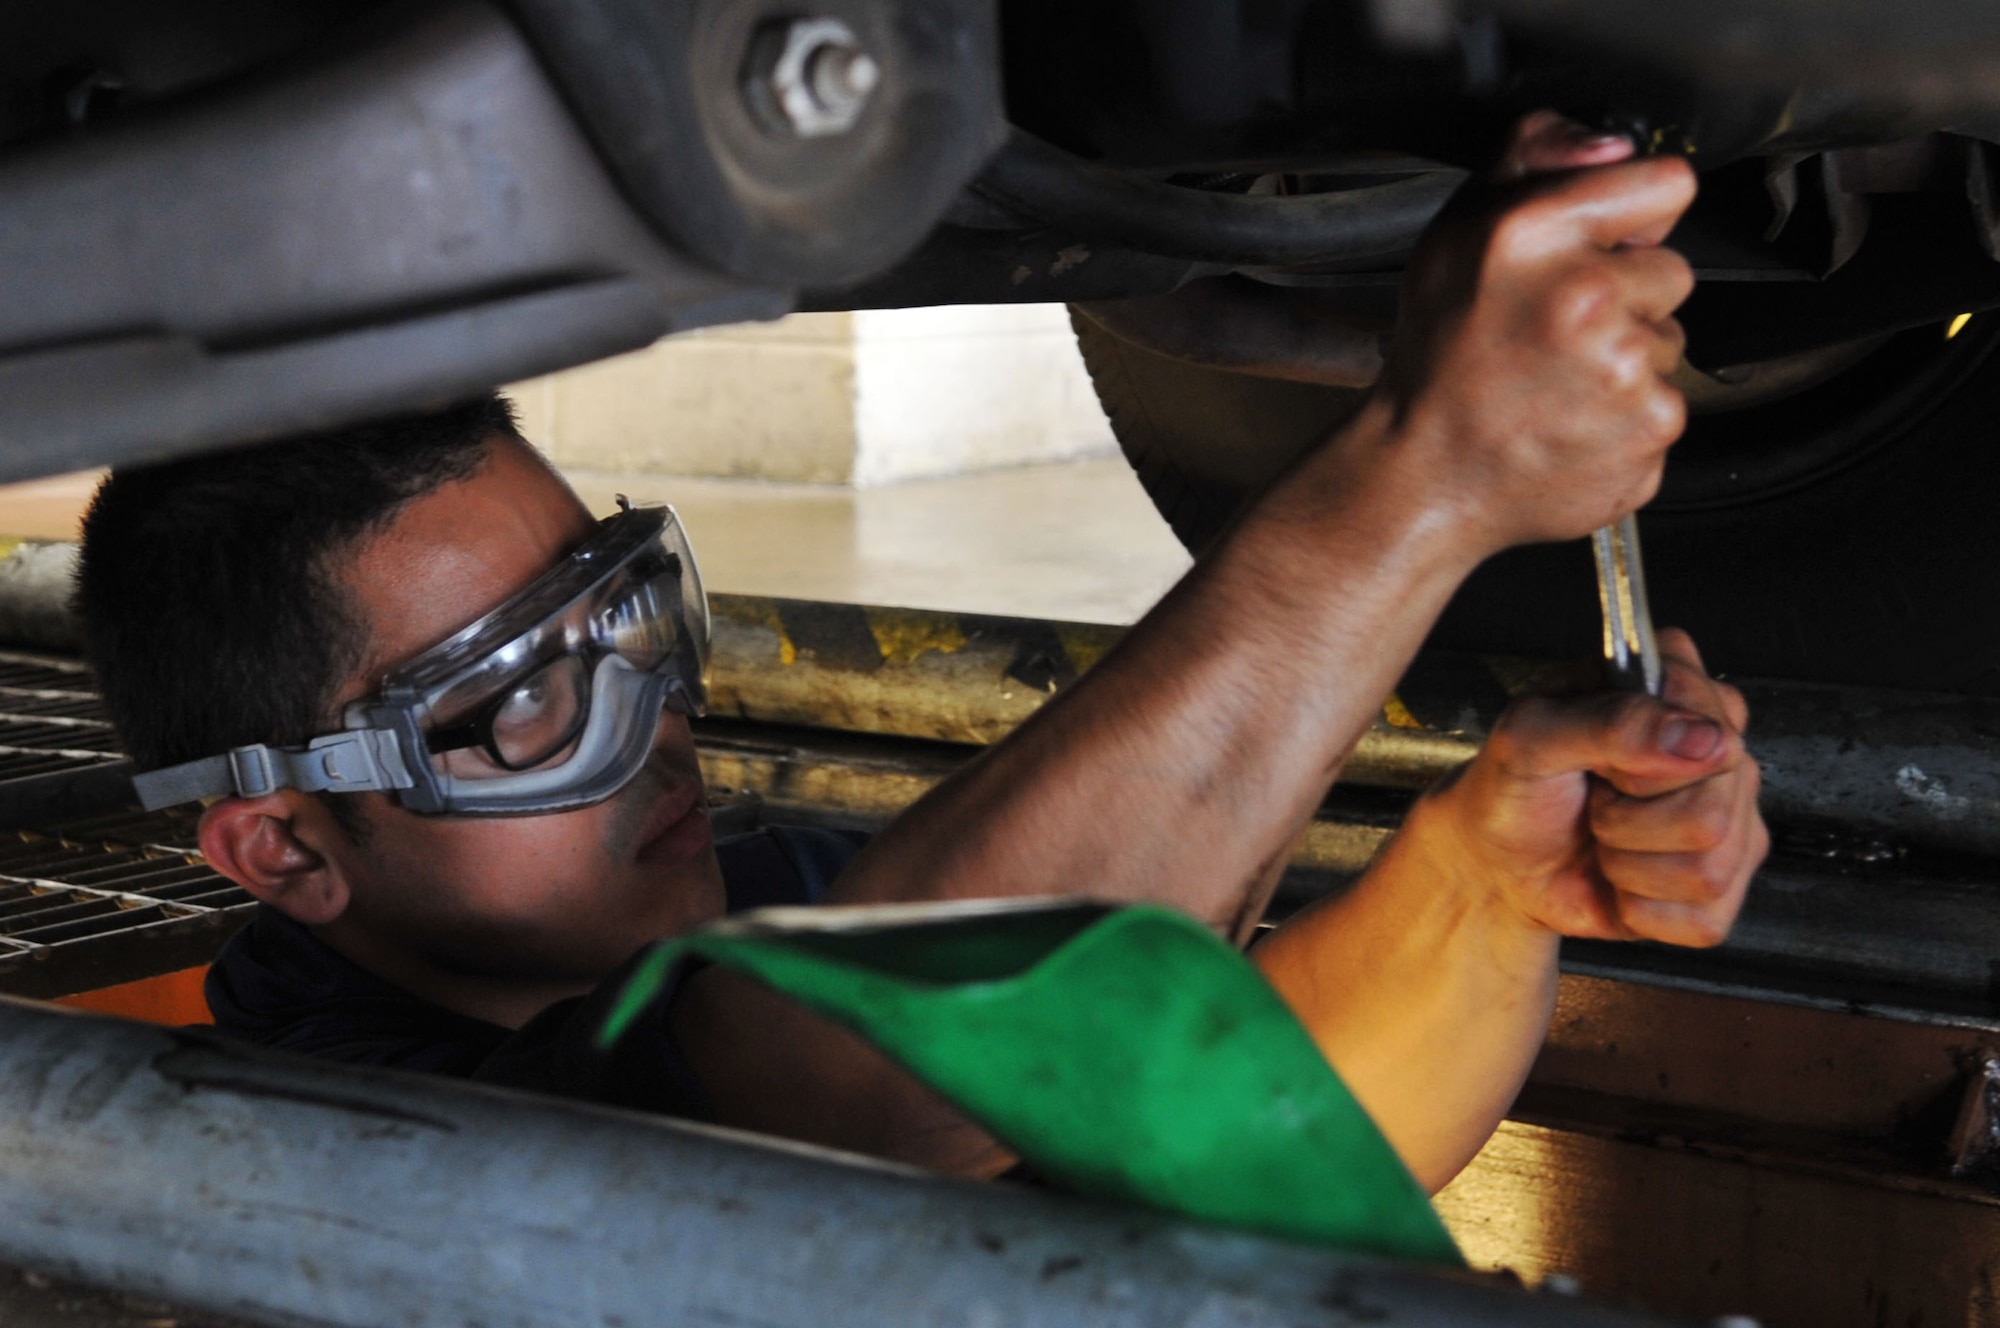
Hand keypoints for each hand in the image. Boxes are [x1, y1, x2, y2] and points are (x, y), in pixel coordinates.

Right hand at [1376, 110, 1697, 551]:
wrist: (1424, 477)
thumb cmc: (1437, 360)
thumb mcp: (1456, 230)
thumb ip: (1535, 156)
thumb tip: (1615, 142)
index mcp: (1537, 235)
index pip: (1666, 185)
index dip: (1635, 216)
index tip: (1605, 246)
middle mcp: (1587, 299)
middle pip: (1671, 271)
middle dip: (1626, 296)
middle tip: (1556, 330)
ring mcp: (1626, 372)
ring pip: (1668, 343)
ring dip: (1624, 358)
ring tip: (1555, 381)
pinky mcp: (1650, 432)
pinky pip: (1665, 404)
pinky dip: (1625, 417)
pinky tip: (1570, 421)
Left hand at [1411, 629, 1766, 948]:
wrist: (1495, 861)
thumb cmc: (1513, 786)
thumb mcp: (1533, 736)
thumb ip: (1612, 721)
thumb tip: (1703, 737)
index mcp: (1675, 688)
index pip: (1711, 720)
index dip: (1642, 753)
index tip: (1599, 758)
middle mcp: (1715, 747)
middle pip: (1714, 804)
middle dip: (1626, 817)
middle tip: (1594, 800)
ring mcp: (1729, 817)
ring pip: (1709, 865)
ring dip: (1627, 864)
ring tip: (1602, 837)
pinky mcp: (1721, 885)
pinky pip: (1705, 917)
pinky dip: (1639, 908)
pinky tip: (1618, 879)